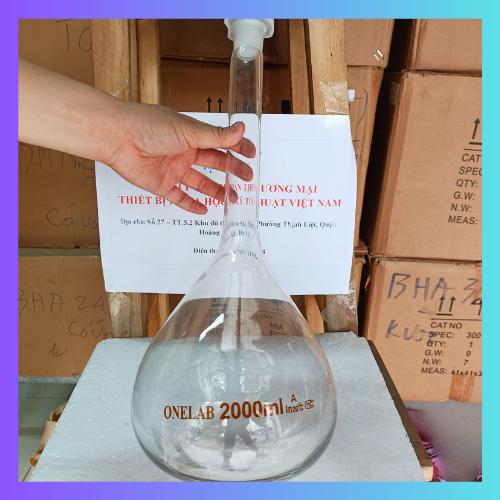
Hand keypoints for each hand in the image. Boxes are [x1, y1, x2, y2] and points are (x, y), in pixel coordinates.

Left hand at [106, 104, 254, 213]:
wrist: (117, 137)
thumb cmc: (150, 126)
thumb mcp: (189, 131)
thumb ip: (216, 136)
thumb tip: (242, 129)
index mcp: (192, 135)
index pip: (221, 142)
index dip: (237, 148)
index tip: (252, 155)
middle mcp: (184, 151)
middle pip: (214, 164)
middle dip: (231, 171)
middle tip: (247, 179)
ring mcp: (173, 169)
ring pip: (199, 183)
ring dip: (215, 191)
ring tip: (232, 199)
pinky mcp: (161, 185)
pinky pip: (179, 197)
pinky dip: (191, 204)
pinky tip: (204, 210)